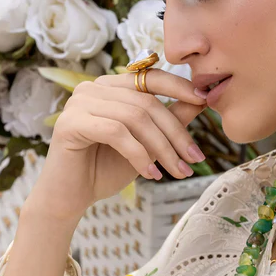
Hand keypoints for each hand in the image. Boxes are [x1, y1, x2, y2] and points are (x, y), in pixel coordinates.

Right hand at [27, 67, 207, 222]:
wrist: (71, 198)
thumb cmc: (106, 169)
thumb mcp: (147, 144)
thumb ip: (169, 120)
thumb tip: (202, 101)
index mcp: (111, 87)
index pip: (150, 77)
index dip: (179, 86)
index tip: (205, 101)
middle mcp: (93, 88)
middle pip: (147, 102)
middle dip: (176, 133)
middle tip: (194, 160)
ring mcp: (79, 102)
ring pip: (135, 118)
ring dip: (162, 148)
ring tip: (176, 172)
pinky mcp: (70, 123)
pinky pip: (116, 132)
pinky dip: (139, 155)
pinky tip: (151, 175)